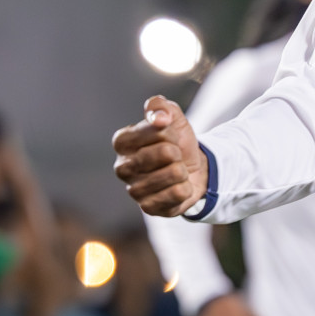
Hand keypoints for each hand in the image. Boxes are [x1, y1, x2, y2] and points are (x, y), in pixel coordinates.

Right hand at [112, 97, 206, 216]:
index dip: (171, 132)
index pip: (157, 131)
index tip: (169, 136)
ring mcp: (133, 190)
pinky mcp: (148, 208)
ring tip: (175, 171)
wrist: (192, 168)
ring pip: (174, 173)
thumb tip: (159, 118)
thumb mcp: (172, 116)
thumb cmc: (176, 140)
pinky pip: (179, 193)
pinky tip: (177, 186)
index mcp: (122, 141)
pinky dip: (186, 188)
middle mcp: (122, 168)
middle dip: (178, 152)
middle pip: (166, 152)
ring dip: (183, 170)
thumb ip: (161, 107)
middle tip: (174, 156)